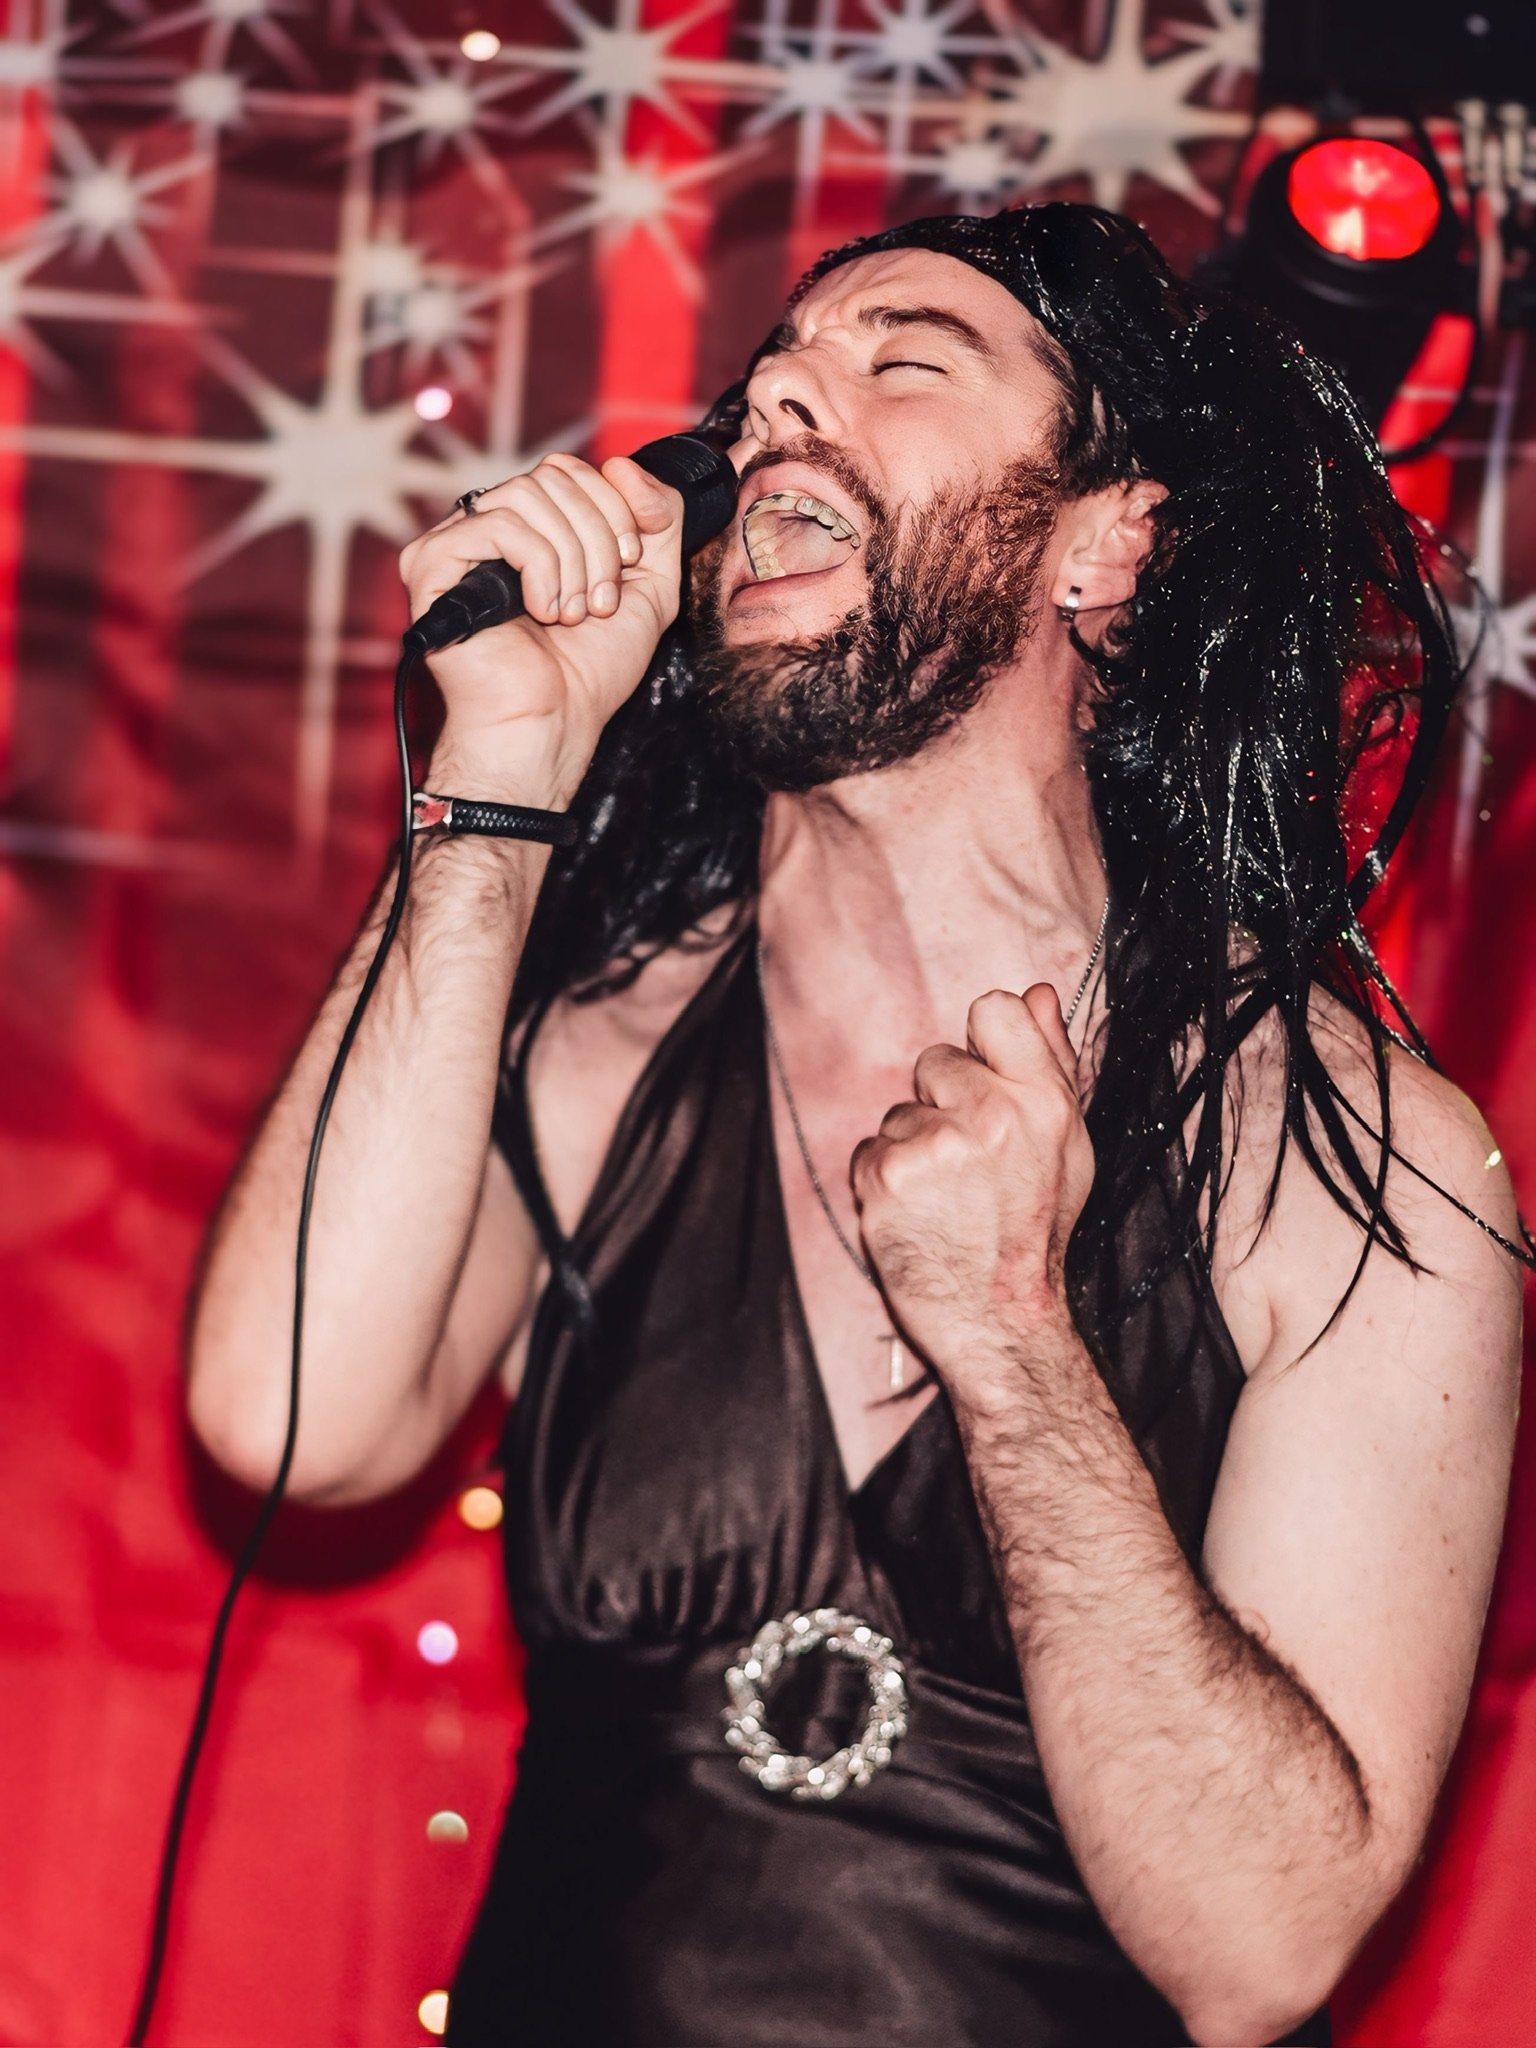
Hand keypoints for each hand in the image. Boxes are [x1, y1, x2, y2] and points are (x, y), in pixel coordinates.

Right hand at [397, 452, 684, 802]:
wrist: (554, 723)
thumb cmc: (590, 669)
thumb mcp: (652, 585)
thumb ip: (659, 519)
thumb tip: (623, 464)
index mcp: (535, 528)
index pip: (571, 470)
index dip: (614, 507)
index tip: (628, 563)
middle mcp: (492, 527)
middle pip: (553, 476)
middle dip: (597, 539)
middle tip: (599, 601)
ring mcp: (458, 542)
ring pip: (528, 493)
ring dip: (572, 559)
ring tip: (572, 613)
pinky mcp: (431, 562)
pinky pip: (498, 523)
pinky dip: (538, 567)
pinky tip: (541, 610)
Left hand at [849, 985, 1095, 1378]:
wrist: (999, 1320)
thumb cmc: (1034, 1230)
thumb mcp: (1067, 1145)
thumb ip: (1050, 1062)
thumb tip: (1036, 991)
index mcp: (1044, 1102)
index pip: (993, 1008)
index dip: (982, 1043)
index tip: (985, 1080)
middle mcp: (991, 1117)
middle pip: (935, 1060)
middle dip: (942, 1102)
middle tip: (970, 1164)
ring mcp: (934, 1147)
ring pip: (899, 1111)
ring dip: (913, 1146)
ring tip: (946, 1197)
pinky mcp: (885, 1178)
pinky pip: (869, 1149)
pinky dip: (884, 1179)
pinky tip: (917, 1213)